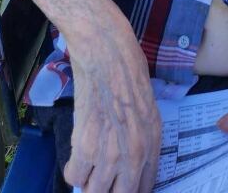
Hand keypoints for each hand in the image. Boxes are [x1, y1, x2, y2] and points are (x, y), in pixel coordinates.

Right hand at [63, 14, 161, 192]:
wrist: (107, 49)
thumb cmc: (127, 69)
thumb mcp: (146, 107)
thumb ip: (139, 137)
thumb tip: (125, 161)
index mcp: (154, 141)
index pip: (145, 188)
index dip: (128, 189)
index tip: (117, 185)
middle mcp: (136, 153)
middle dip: (107, 190)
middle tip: (98, 178)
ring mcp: (111, 153)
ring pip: (95, 192)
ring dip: (89, 181)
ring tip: (87, 164)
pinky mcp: (87, 146)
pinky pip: (75, 177)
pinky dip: (73, 170)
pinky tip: (76, 153)